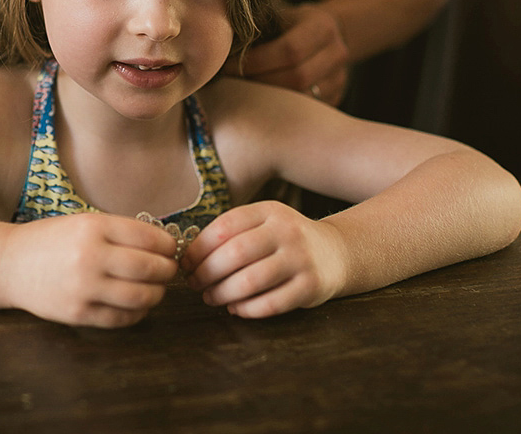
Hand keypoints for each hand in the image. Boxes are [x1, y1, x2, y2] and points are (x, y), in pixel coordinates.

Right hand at [3, 213, 178, 327]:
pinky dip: (137, 312)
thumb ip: (119, 231)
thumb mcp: (83, 222)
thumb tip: (162, 244)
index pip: (148, 237)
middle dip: (167, 270)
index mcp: (93, 228)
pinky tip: (137, 304)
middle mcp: (89, 257)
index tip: (171, 248)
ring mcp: (83, 288)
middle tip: (169, 269)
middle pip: (148, 268)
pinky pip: (121, 318)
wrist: (10, 264)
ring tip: (156, 288)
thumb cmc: (51, 240)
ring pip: (140, 296)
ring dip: (157, 293)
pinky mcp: (78, 313)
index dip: (167, 244)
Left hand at [183, 201, 344, 317]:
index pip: (225, 227)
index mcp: (269, 211)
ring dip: (223, 293)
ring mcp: (301, 259)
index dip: (199, 248)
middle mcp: (286, 231)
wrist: (335, 252)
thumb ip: (233, 233)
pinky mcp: (310, 287)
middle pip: (235, 254)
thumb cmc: (285, 240)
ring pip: (251, 281)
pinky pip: (270, 304)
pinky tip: (235, 308)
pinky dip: (246, 309)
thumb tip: (189, 257)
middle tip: (195, 283)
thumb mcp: (264, 222)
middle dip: (207, 273)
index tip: (185, 263)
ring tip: (211, 297)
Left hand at [225, 3, 348, 104]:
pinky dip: (281, 110)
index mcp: (322, 26)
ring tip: (241, 97)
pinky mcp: (336, 97)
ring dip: (268, 101)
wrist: (331, 33)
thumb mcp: (280, 12)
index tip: (229, 67)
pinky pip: (306, 110)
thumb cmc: (292, 22)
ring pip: (302, 99)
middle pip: (296, 77)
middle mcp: (337, 52)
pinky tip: (259, 105)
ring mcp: (340, 77)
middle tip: (230, 85)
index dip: (256, 62)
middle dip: (259, 84)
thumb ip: (258, 22)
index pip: (289, 50)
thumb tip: (221, 37)